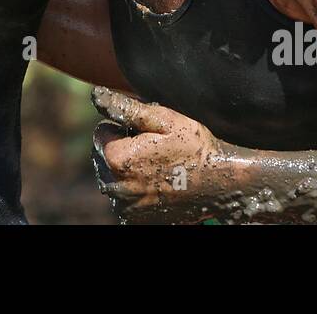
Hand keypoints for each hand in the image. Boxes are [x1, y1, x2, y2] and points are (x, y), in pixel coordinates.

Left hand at [90, 86, 224, 223]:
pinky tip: (156, 184)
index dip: (123, 128)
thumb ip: (126, 109)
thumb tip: (97, 96)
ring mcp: (125, 206)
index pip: (101, 133)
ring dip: (125, 171)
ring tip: (156, 167)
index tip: (145, 134)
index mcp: (116, 158)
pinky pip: (123, 199)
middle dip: (121, 149)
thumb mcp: (163, 120)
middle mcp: (114, 186)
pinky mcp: (135, 219)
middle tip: (152, 149)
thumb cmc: (193, 147)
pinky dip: (134, 190)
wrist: (220, 183)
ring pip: (111, 178)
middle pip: (102, 157)